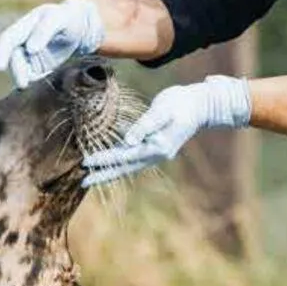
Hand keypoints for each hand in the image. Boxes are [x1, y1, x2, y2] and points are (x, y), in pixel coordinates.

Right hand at [0, 0, 104, 88]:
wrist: (83, 27)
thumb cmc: (70, 19)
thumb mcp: (60, 19)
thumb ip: (45, 31)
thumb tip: (29, 49)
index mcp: (25, 26)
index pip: (7, 39)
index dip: (1, 53)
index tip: (0, 67)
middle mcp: (24, 41)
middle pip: (13, 58)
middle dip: (16, 71)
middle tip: (23, 84)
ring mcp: (30, 55)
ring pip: (20, 70)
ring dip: (22, 79)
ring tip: (31, 88)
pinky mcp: (39, 66)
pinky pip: (31, 77)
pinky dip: (33, 83)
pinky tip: (40, 87)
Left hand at [82, 75, 251, 186]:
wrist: (201, 105)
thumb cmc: (182, 103)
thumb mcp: (162, 110)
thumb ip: (144, 126)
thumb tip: (128, 141)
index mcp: (157, 147)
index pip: (125, 155)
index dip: (104, 159)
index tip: (87, 163)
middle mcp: (156, 154)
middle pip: (125, 167)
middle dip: (105, 174)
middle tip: (84, 181)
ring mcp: (157, 153)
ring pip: (129, 165)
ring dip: (111, 170)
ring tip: (93, 175)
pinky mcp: (156, 147)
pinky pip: (134, 158)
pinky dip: (120, 160)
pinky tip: (110, 161)